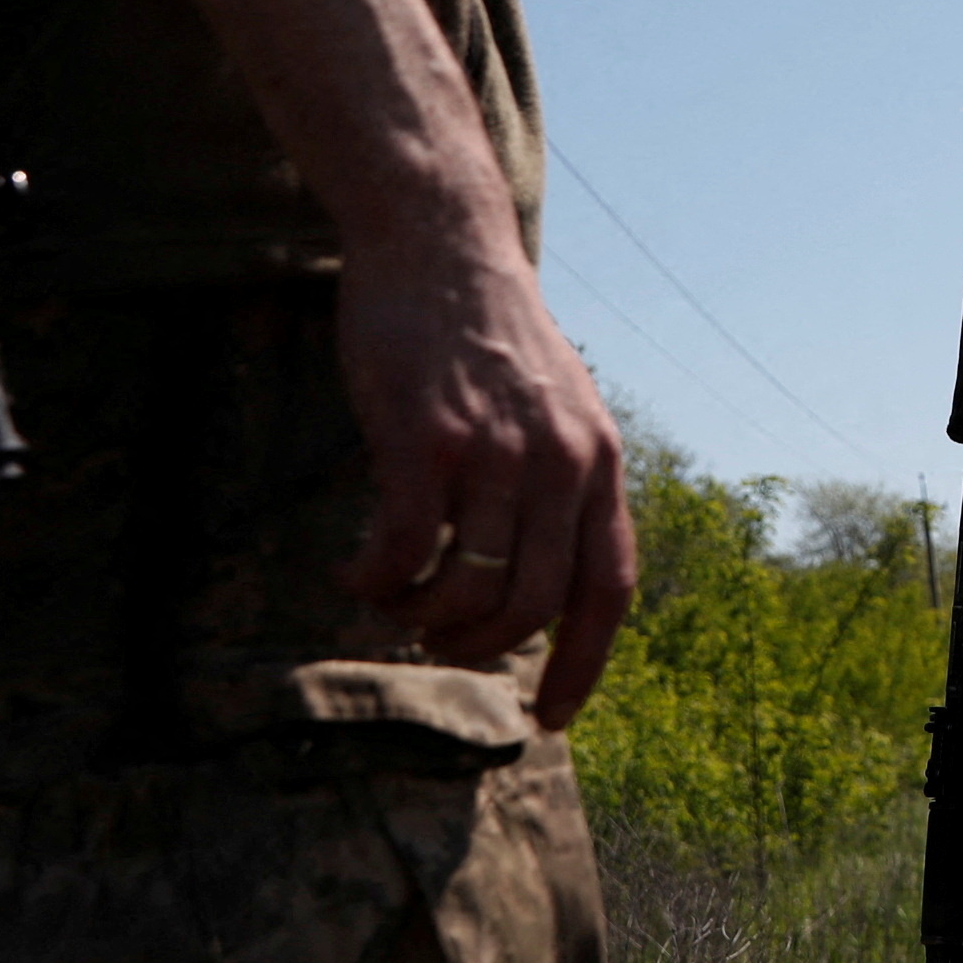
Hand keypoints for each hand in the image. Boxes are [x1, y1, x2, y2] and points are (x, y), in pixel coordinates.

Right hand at [334, 222, 635, 730]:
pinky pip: (404, 550)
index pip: (608, 588)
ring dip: (420, 618)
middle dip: (479, 649)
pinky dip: (374, 581)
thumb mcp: (558, 407)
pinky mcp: (424, 439)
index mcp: (598, 461)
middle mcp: (558, 462)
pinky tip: (354, 570)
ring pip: (467, 588)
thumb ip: (559, 482)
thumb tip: (541, 580)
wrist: (441, 245)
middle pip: (533, 605)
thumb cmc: (489, 336)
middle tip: (435, 642)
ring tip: (391, 600)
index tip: (551, 717)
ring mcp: (493, 451)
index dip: (584, 664)